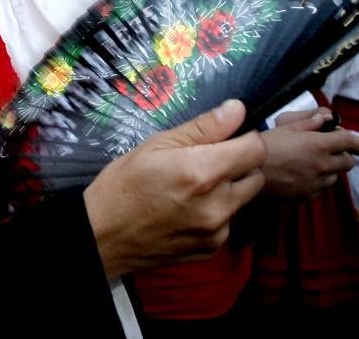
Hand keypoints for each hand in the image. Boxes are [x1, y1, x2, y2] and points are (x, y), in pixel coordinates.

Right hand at [84, 99, 267, 279]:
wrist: (102, 236)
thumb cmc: (123, 184)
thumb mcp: (157, 144)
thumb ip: (204, 127)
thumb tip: (238, 109)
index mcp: (203, 173)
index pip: (256, 150)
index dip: (245, 138)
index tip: (227, 137)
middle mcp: (217, 205)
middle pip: (256, 176)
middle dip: (239, 164)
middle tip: (207, 161)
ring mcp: (216, 232)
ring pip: (242, 200)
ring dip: (228, 189)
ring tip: (192, 187)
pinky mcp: (211, 249)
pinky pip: (227, 223)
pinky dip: (216, 213)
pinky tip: (187, 209)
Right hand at [259, 108, 358, 199]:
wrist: (246, 173)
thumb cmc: (264, 145)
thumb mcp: (286, 127)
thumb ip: (310, 123)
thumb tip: (325, 118)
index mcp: (319, 145)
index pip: (352, 143)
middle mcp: (322, 165)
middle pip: (348, 163)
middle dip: (343, 155)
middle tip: (330, 150)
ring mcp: (316, 184)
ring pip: (334, 177)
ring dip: (329, 169)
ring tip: (310, 163)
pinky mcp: (307, 196)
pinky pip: (319, 188)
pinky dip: (315, 182)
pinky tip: (298, 175)